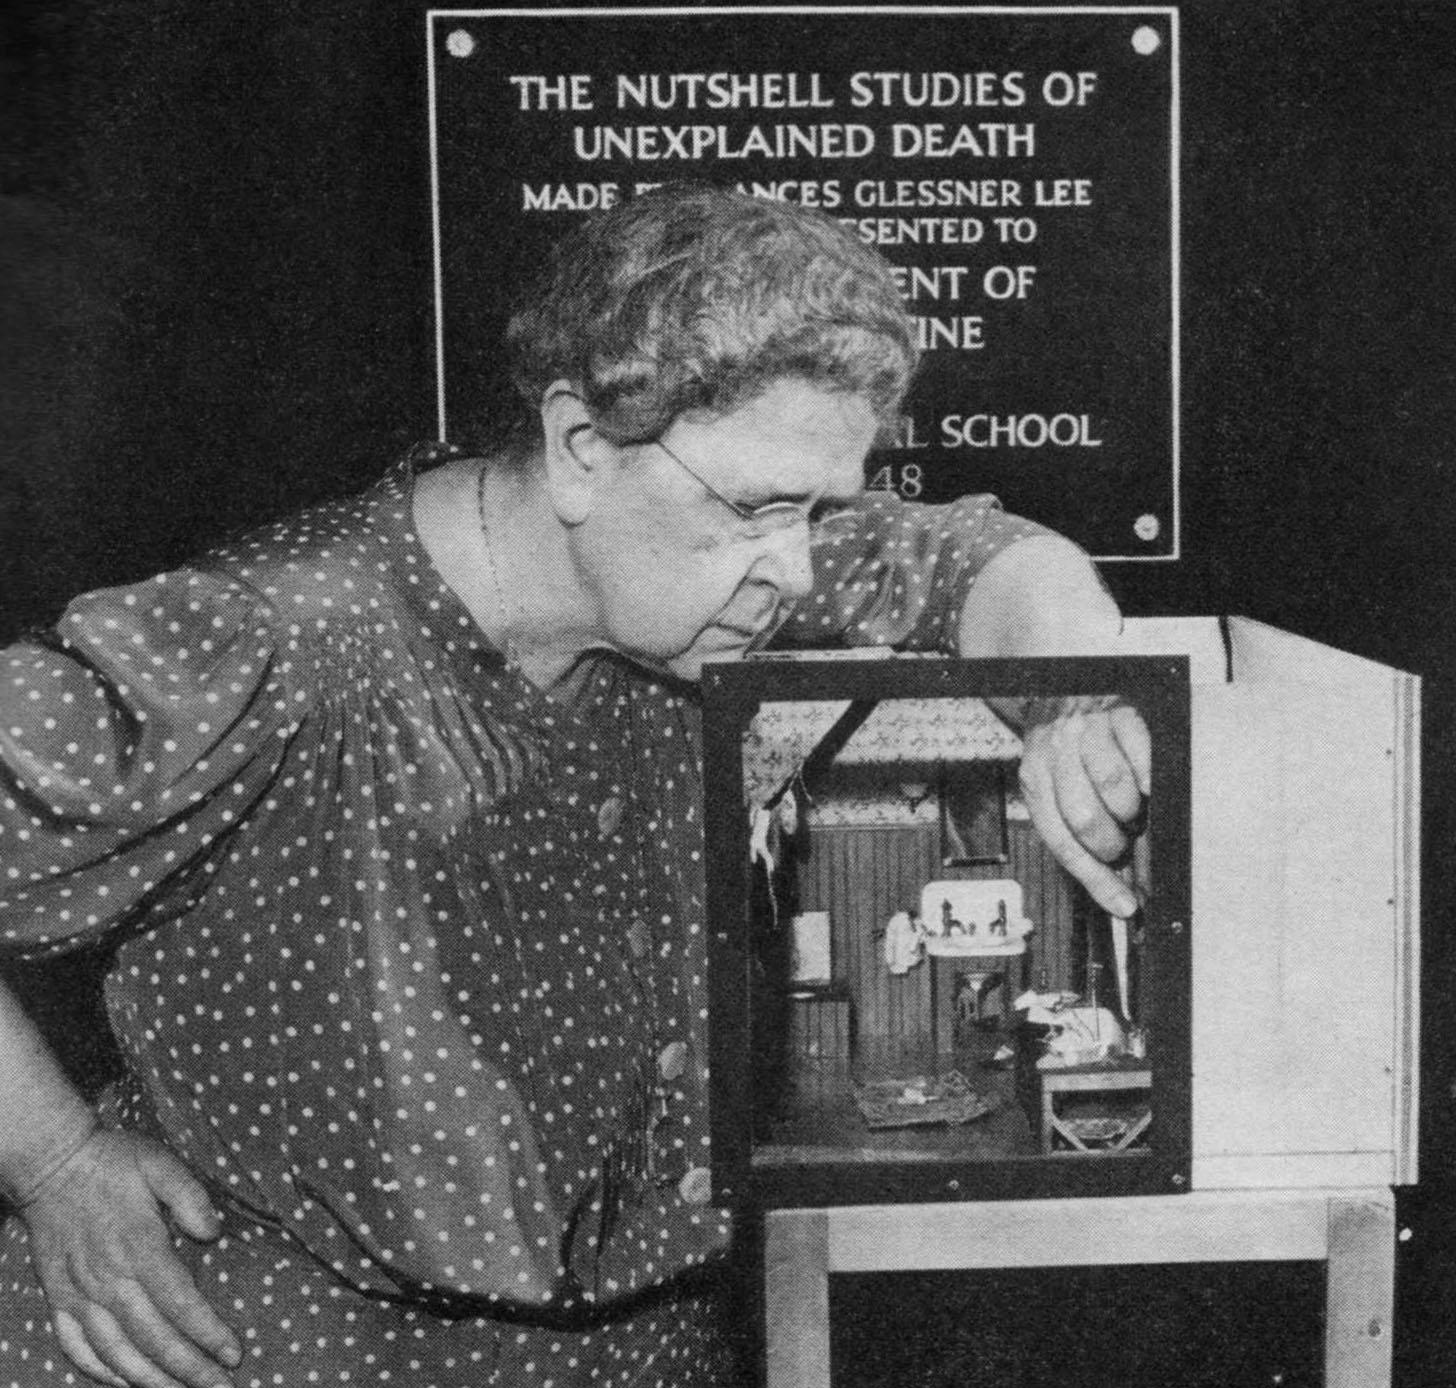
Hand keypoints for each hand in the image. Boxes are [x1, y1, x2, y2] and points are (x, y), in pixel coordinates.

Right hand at [19, 1127, 241, 1387]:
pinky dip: (99, 1370)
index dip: (208, 1333)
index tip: (233, 1354)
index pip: (181, 1304)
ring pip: (115, 1352)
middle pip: (153, 1338)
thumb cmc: (115, 1160)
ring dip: (148, 1379)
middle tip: (219, 1386)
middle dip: (188, 1369)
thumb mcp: (161, 1163)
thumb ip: (190, 1195)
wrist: (53, 1162)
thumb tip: (213, 1231)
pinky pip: (75, 1346)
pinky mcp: (57, 1297)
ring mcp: (78, 1292)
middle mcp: (108, 1278)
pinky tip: (122, 1381)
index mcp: (139, 1247)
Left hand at [1017, 699, 1150, 916]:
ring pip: (1113, 789)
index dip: (1096, 879)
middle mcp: (1055, 753)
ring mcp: (1086, 730)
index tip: (1125, 904)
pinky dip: (1150, 778)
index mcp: (1035, 779)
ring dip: (1131, 811)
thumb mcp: (1058, 788)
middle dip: (1111, 843)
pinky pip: (1142, 757)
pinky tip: (1148, 785)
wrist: (1070, 689)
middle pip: (1086, 818)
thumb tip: (1117, 890)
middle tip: (1124, 843)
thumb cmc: (1069, 751)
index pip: (1061, 841)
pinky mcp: (1119, 713)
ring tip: (1132, 810)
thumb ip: (1078, 833)